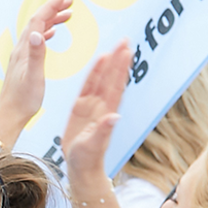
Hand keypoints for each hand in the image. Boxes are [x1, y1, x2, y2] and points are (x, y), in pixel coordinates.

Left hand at [0, 0, 71, 147]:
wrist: (10, 115)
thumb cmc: (23, 100)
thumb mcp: (34, 78)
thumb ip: (37, 55)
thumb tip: (36, 33)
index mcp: (24, 50)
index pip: (37, 21)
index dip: (51, 6)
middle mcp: (21, 49)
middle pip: (37, 21)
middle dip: (53, 8)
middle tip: (70, 1)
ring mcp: (21, 55)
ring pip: (37, 30)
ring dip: (51, 19)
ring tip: (67, 13)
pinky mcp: (24, 62)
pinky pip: (35, 40)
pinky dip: (46, 32)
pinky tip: (52, 33)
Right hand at [63, 44, 131, 182]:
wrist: (80, 168)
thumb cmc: (87, 159)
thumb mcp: (93, 145)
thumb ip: (103, 131)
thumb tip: (114, 116)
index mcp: (106, 112)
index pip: (115, 85)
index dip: (121, 68)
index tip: (126, 51)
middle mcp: (102, 106)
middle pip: (111, 78)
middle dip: (118, 59)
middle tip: (125, 40)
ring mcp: (92, 106)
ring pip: (102, 80)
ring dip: (109, 63)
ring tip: (115, 47)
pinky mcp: (81, 109)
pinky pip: (88, 86)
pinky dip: (94, 73)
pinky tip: (98, 62)